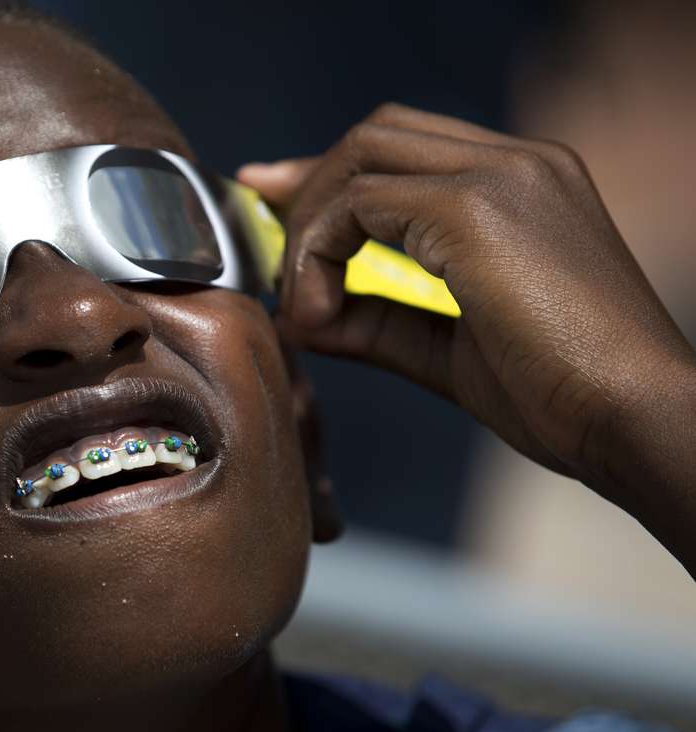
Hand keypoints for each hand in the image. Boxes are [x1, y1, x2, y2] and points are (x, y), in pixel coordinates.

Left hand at [238, 103, 695, 501]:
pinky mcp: (474, 208)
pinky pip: (360, 203)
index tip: (279, 213)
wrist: (632, 418)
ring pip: (361, 157)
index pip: (405, 148)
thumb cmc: (559, 394)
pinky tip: (322, 312)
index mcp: (524, 183)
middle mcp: (515, 162)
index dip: (331, 179)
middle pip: (376, 136)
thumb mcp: (451, 349)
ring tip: (309, 305)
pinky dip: (321, 252)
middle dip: (309, 189)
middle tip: (276, 257)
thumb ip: (379, 320)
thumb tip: (304, 314)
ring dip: (312, 227)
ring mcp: (499, 176)